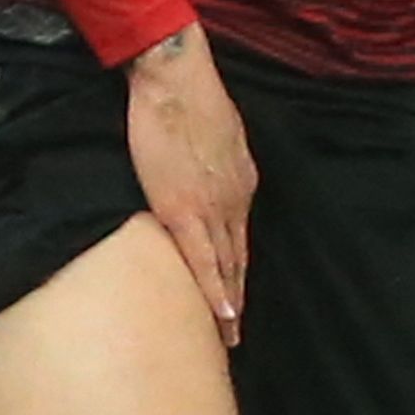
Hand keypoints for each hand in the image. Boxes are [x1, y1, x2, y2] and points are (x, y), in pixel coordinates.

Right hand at [123, 23, 253, 345]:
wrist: (174, 78)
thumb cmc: (186, 95)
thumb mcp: (215, 131)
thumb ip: (214, 158)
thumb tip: (205, 169)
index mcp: (240, 182)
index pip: (239, 237)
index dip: (238, 269)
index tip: (237, 294)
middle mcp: (235, 201)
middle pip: (238, 259)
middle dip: (238, 296)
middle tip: (236, 332)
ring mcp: (213, 209)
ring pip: (226, 268)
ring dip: (230, 304)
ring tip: (229, 336)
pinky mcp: (185, 211)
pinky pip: (203, 261)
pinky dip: (214, 291)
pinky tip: (221, 317)